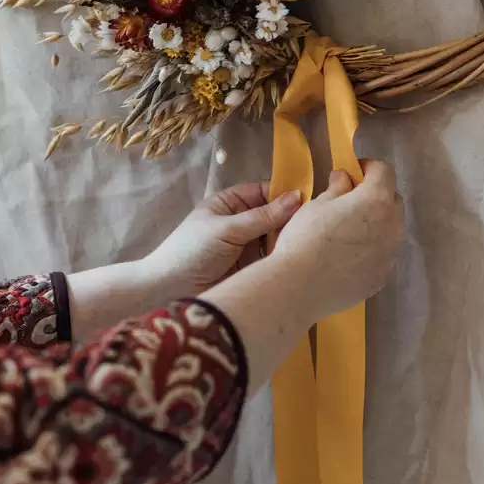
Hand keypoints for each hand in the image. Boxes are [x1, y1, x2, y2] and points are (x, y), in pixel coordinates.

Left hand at [142, 183, 301, 298]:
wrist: (169, 291)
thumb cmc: (192, 251)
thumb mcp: (228, 229)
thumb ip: (263, 216)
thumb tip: (297, 197)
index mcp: (229, 203)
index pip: (262, 192)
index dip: (282, 194)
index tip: (307, 200)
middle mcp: (240, 221)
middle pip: (272, 215)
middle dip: (289, 219)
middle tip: (314, 225)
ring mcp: (246, 246)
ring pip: (274, 237)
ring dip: (287, 239)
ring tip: (310, 242)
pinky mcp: (250, 268)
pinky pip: (271, 258)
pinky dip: (282, 258)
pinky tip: (300, 260)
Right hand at [272, 160, 403, 320]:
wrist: (299, 287)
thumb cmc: (306, 237)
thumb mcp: (317, 204)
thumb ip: (337, 187)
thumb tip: (345, 177)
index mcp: (377, 200)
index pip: (384, 171)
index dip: (367, 166)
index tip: (351, 172)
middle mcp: (393, 226)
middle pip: (392, 199)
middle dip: (376, 194)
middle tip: (350, 200)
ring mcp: (391, 254)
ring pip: (392, 228)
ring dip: (378, 221)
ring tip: (350, 229)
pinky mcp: (383, 277)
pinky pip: (384, 253)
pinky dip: (374, 247)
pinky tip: (350, 255)